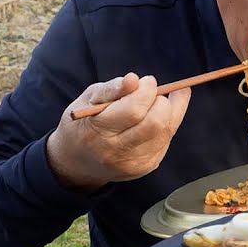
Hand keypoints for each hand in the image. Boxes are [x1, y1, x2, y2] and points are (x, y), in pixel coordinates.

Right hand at [46, 73, 191, 191]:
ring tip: (159, 100)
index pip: (134, 110)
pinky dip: (167, 123)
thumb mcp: (89, 99)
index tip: (147, 81)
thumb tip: (134, 79)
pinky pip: (166, 139)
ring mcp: (133, 162)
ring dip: (170, 111)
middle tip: (154, 92)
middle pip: (156, 123)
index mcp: (97, 132)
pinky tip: (157, 116)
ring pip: (167, 130)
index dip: (147, 92)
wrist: (77, 160)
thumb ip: (112, 89)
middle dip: (162, 102)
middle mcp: (116, 151)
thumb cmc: (85, 121)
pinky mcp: (146, 166)